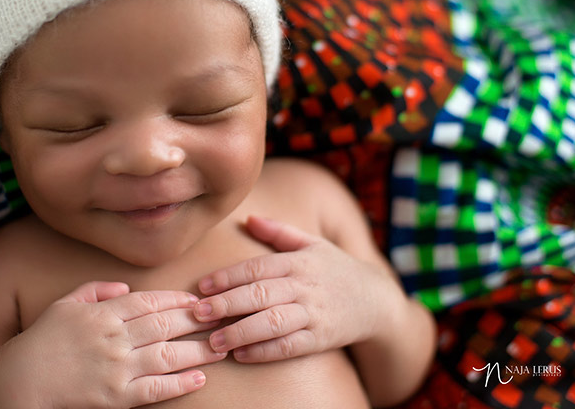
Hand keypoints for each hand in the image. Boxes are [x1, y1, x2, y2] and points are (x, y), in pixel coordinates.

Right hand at [0, 281, 225, 408]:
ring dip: (198, 350)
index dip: (177, 300)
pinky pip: (155, 390)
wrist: (18, 383)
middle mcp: (114, 337)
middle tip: (223, 316)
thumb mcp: (64, 305)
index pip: (149, 301)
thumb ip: (95, 290)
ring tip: (222, 347)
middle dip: (197, 320)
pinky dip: (179, 384)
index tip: (198, 299)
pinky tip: (199, 379)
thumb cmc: (40, 341)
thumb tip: (125, 288)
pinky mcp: (116, 397)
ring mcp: (117, 367)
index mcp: (103, 313)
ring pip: (167, 355)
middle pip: (165, 324)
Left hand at [192, 215, 402, 362]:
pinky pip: (290, 346)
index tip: (203, 286)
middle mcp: (305, 286)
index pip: (257, 267)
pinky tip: (242, 355)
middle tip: (198, 313)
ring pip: (273, 323)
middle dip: (227, 304)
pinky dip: (265, 351)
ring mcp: (314, 313)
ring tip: (214, 341)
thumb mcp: (312, 243)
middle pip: (260, 294)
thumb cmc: (336, 269)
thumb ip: (279, 231)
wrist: (377, 300)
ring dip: (241, 332)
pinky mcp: (322, 338)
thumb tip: (248, 218)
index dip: (228, 276)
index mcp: (298, 261)